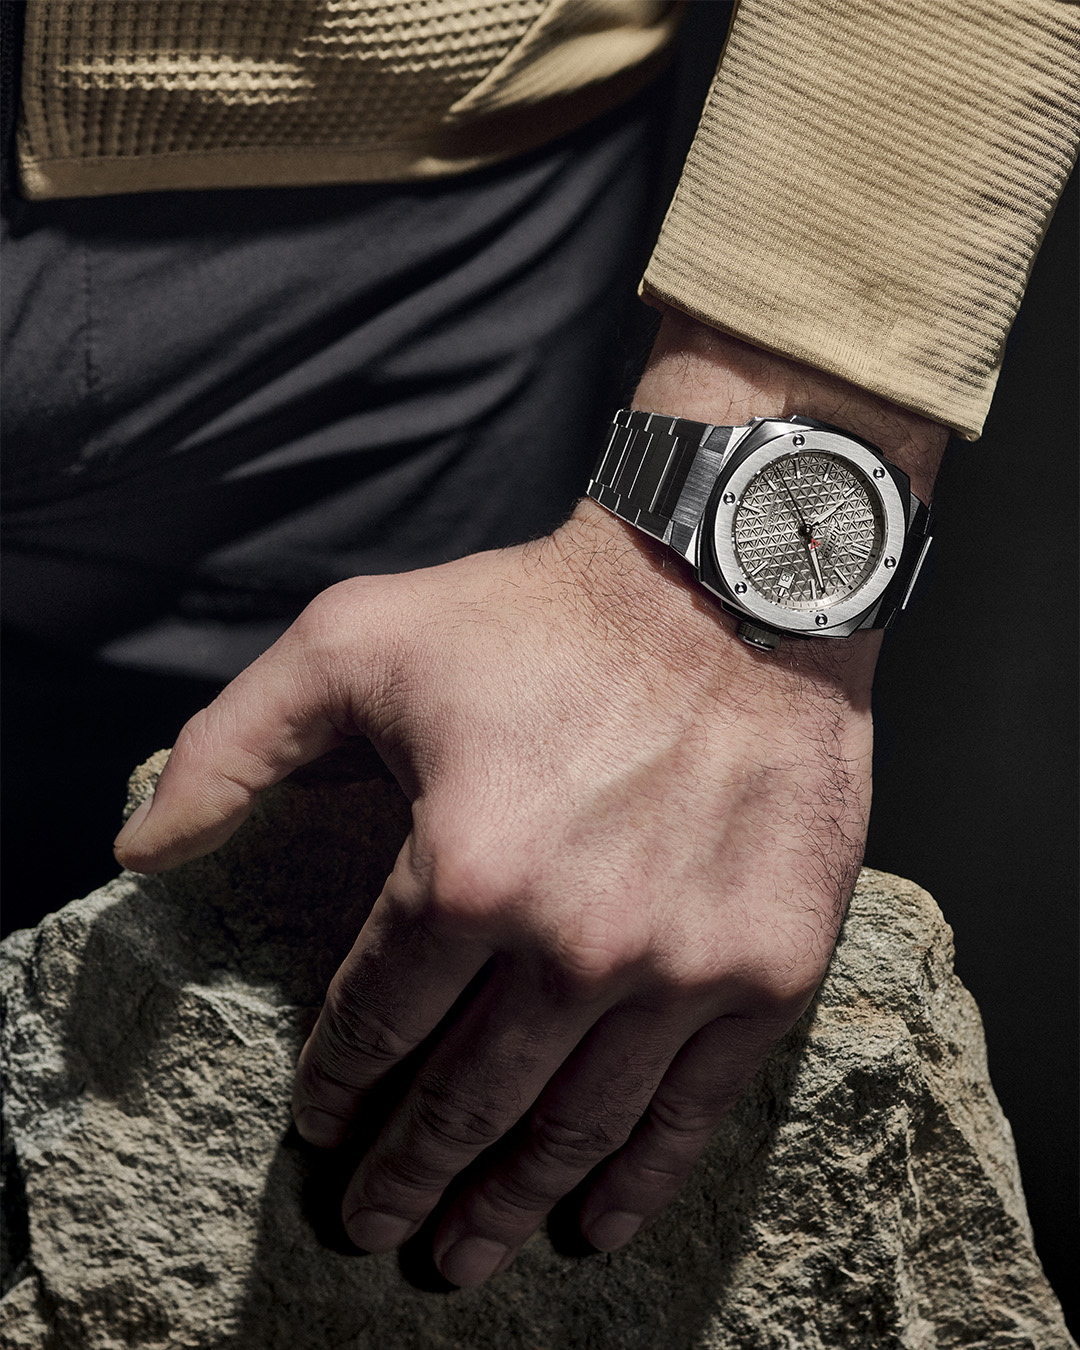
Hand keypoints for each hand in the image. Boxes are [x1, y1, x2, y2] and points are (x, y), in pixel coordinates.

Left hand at [114, 307, 944, 1288]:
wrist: (733, 586)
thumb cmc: (542, 612)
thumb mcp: (356, 639)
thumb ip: (236, 746)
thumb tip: (143, 849)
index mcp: (466, 871)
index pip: (378, 1019)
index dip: (339, 1084)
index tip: (325, 1122)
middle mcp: (575, 944)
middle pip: (468, 1099)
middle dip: (408, 1174)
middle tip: (376, 1226)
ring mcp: (681, 969)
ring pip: (573, 1127)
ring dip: (507, 1202)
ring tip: (462, 1254)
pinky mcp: (768, 970)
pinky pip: (693, 1109)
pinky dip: (639, 1178)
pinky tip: (594, 1220)